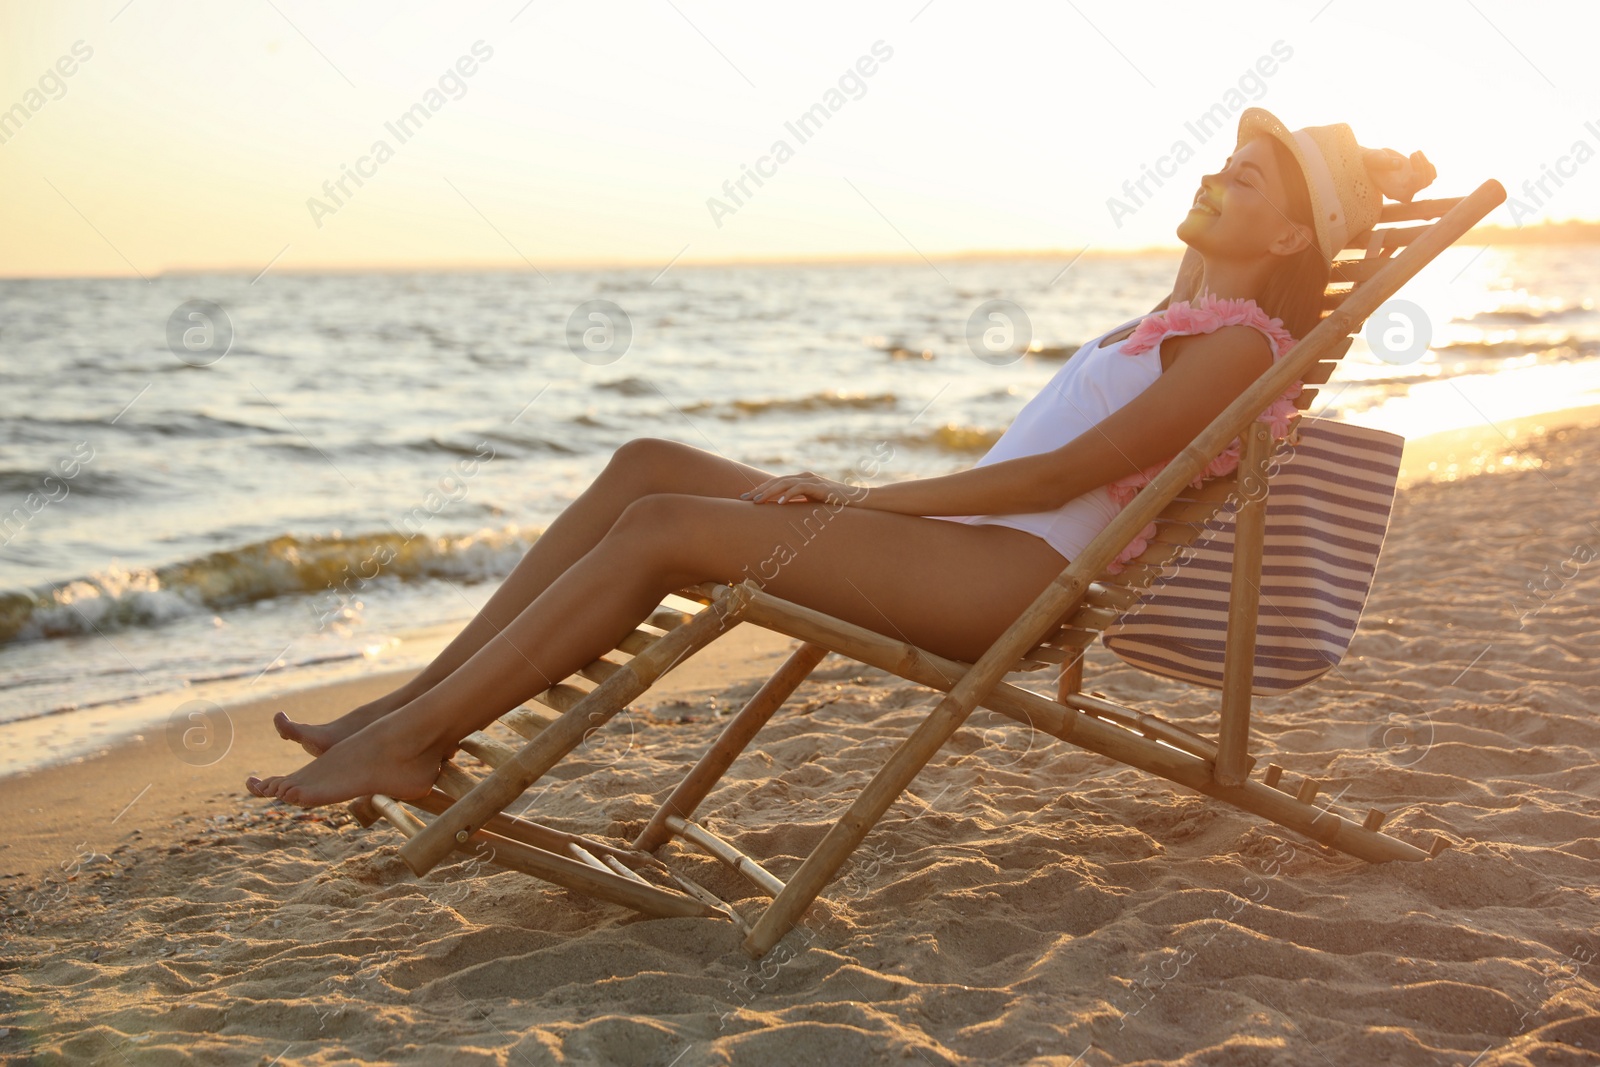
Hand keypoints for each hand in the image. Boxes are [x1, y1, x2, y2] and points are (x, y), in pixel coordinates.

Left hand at [739, 471, 862, 506]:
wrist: (858, 501)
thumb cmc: (835, 505)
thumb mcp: (813, 505)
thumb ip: (799, 505)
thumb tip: (782, 514)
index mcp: (801, 481)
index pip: (776, 484)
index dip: (760, 490)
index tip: (745, 499)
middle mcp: (804, 477)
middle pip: (776, 482)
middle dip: (759, 490)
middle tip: (743, 499)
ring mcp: (812, 480)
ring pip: (785, 483)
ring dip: (769, 492)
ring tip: (757, 501)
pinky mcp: (820, 487)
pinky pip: (801, 489)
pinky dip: (789, 495)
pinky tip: (779, 503)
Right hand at [1362, 146, 1436, 202]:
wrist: (1375, 159)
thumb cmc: (1371, 160)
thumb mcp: (1374, 159)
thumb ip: (1385, 163)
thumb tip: (1399, 164)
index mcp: (1391, 191)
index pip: (1406, 196)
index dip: (1413, 187)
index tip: (1414, 174)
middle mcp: (1403, 190)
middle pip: (1420, 186)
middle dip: (1421, 169)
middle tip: (1413, 154)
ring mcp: (1411, 183)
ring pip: (1428, 180)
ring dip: (1425, 165)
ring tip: (1416, 152)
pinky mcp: (1417, 175)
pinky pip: (1432, 175)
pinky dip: (1430, 165)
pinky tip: (1420, 155)